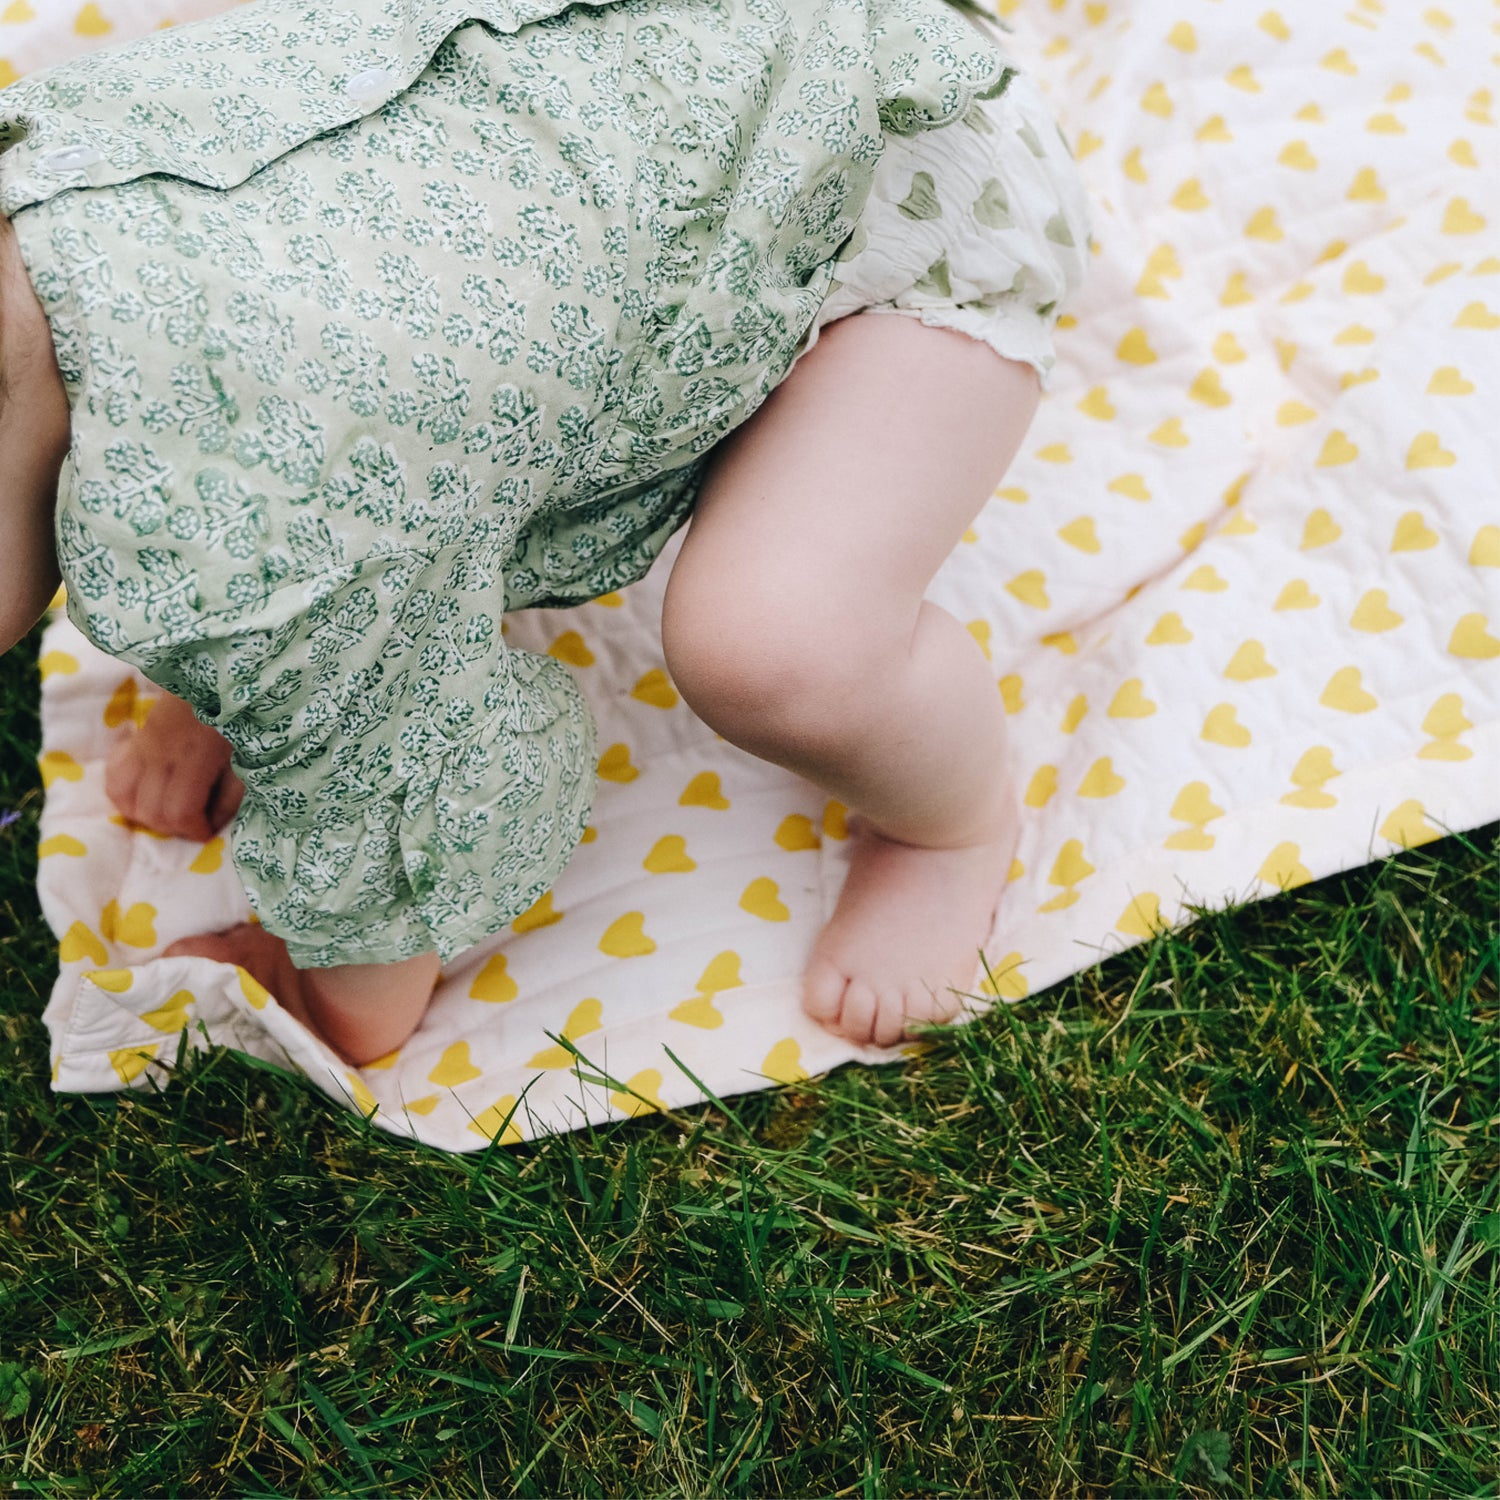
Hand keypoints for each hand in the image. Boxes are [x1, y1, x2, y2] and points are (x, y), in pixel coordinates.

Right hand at [104, 691, 244, 841]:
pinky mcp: (136, 739)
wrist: (217, 678)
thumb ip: (232, 792)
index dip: (193, 829)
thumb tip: (213, 822)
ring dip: (144, 814)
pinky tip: (148, 791)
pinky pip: (114, 774)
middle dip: (172, 827)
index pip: (179, 811)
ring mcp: (143, 745)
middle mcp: (161, 754)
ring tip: (169, 812)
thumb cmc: (240, 717)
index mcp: (195, 758)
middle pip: (149, 811)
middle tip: (194, 821)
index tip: (208, 829)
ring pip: (122, 796)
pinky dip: (126, 791)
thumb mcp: (249, 757)